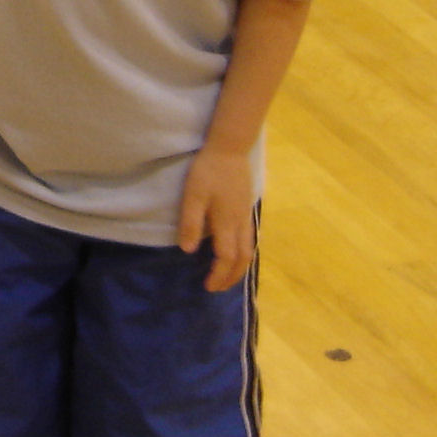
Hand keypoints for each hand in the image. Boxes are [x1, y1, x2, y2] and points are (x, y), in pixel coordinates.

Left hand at [178, 148, 255, 290]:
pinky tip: (235, 252)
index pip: (226, 257)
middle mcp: (240, 222)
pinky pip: (250, 238)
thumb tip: (187, 250)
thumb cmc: (208, 171)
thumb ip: (191, 223)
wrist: (230, 148)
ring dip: (239, 267)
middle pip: (242, 258)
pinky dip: (243, 253)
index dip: (218, 274)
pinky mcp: (247, 208)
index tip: (208, 285)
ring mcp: (246, 215)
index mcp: (227, 222)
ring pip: (249, 249)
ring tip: (228, 277)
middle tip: (218, 288)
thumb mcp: (193, 195)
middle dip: (231, 276)